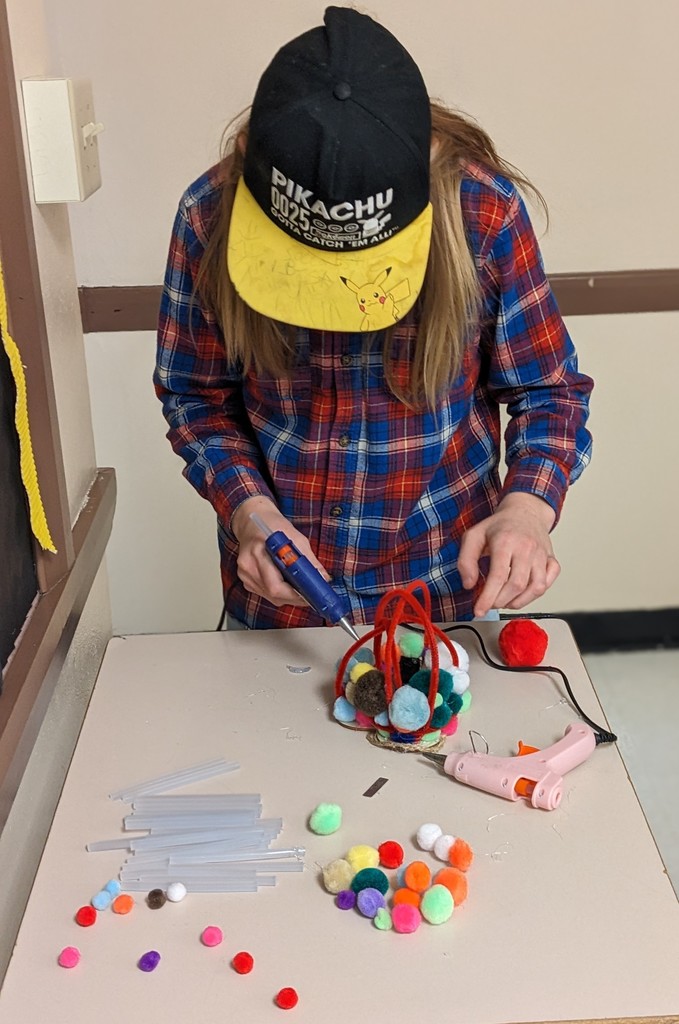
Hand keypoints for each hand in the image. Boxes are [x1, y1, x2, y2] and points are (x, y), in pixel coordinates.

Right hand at [231, 496, 329, 607]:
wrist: (252, 522)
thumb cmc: (273, 526)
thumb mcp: (295, 537)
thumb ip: (308, 559)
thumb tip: (323, 577)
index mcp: (258, 552)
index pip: (275, 585)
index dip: (294, 594)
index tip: (310, 595)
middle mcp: (248, 566)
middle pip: (273, 593)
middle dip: (294, 597)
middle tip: (310, 595)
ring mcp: (245, 575)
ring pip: (270, 597)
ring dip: (287, 596)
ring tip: (301, 589)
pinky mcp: (246, 580)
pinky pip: (265, 593)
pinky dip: (278, 593)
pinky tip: (287, 585)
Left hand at [457, 493, 559, 616]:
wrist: (525, 511)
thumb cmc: (499, 525)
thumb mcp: (474, 536)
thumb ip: (466, 560)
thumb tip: (469, 584)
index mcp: (505, 541)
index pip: (498, 576)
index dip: (488, 598)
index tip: (479, 610)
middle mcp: (526, 548)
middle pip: (517, 585)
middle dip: (500, 601)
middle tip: (490, 603)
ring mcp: (541, 554)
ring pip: (536, 587)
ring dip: (519, 602)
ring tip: (505, 601)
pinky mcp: (551, 559)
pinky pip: (548, 582)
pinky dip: (536, 593)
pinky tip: (523, 593)